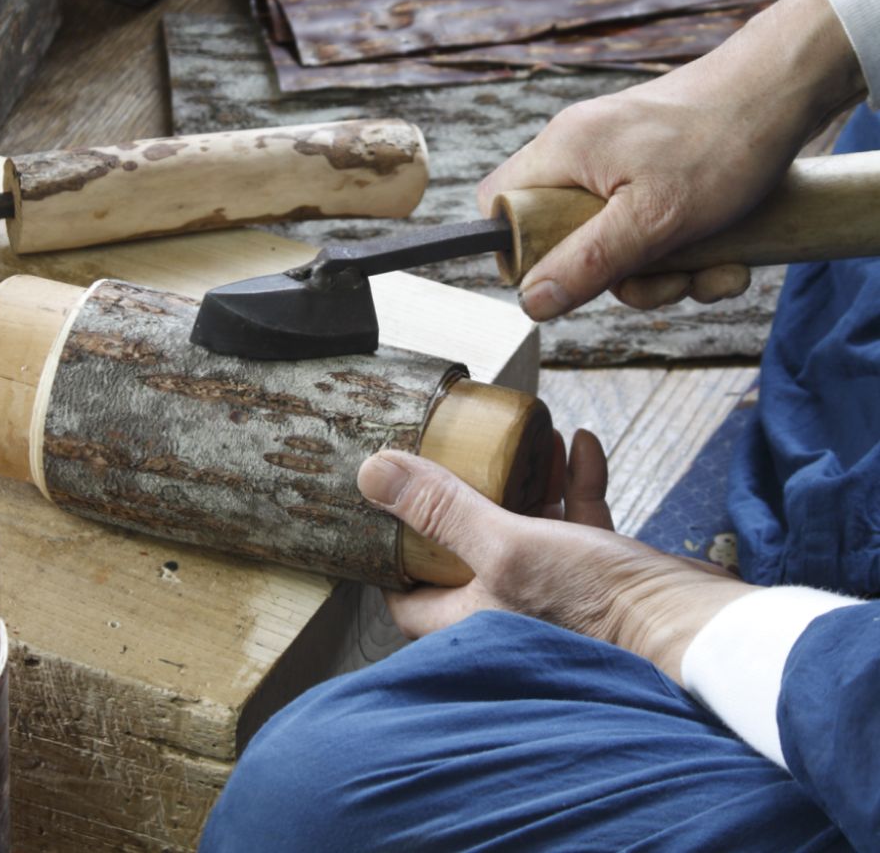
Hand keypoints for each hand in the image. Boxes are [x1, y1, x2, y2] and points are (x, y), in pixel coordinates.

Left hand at [357, 433, 755, 683]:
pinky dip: (575, 482)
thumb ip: (441, 508)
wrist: (693, 628)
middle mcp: (508, 607)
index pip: (408, 596)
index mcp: (471, 616)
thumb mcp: (505, 545)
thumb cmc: (597, 605)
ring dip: (527, 477)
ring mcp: (555, 589)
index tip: (387, 508)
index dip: (393, 554)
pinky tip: (582, 444)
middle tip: (459, 450)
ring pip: (525, 524)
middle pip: (467, 546)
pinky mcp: (598, 574)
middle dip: (467, 493)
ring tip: (529, 438)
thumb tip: (373, 472)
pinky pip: (575, 520)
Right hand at [477, 0, 865, 319]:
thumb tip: (531, 301)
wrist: (788, 91)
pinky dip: (686, 254)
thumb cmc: (723, 140)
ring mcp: (618, 163)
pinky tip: (726, 258)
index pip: (499, 205)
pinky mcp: (652, 173)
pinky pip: (648, 229)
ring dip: (665, 273)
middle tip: (667, 278)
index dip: (521, 250)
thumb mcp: (653, 219)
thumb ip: (587, 262)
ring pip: (613, 243)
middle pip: (562, 238)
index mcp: (563, 152)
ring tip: (713, 269)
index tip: (569, 274)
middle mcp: (581, 153)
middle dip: (619, 275)